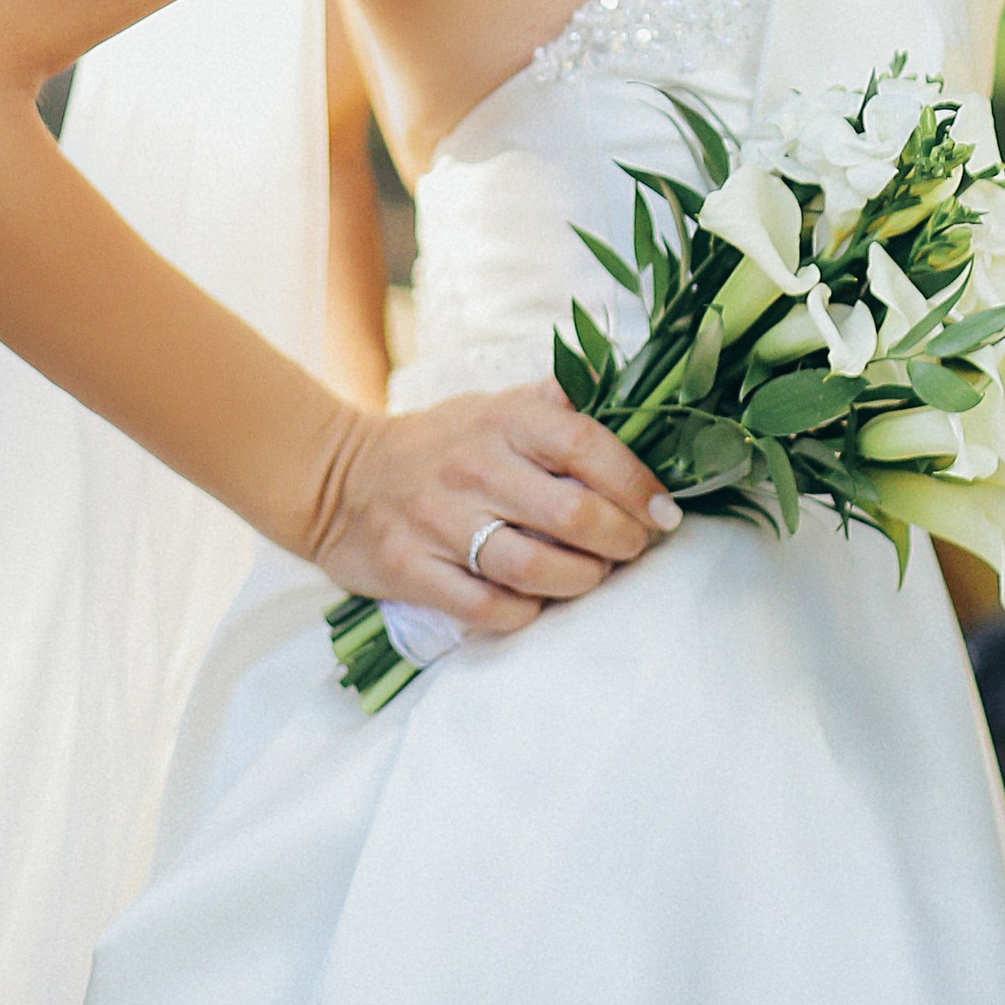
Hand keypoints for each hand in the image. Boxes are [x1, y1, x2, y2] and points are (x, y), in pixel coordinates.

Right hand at [312, 378, 679, 638]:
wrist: (341, 478)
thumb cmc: (440, 443)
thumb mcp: (495, 406)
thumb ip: (558, 403)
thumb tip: (635, 391)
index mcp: (503, 422)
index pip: (587, 445)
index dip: (636, 481)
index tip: (663, 510)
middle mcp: (475, 467)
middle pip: (572, 515)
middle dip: (622, 541)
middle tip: (634, 548)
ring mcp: (441, 521)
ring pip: (534, 568)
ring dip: (581, 581)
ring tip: (593, 576)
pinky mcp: (412, 570)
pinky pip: (485, 608)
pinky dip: (525, 613)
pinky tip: (537, 604)